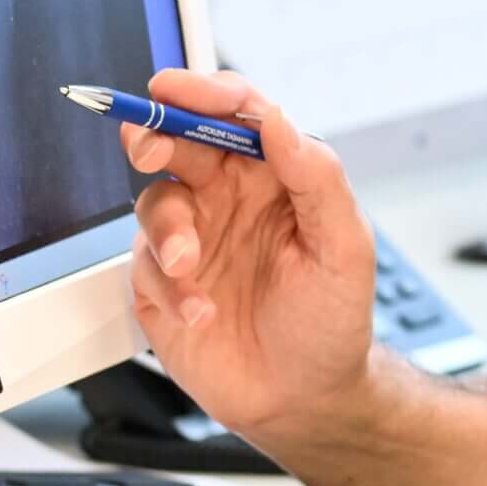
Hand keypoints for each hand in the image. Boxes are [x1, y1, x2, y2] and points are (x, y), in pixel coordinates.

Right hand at [124, 69, 377, 445]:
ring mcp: (194, 239)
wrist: (305, 396)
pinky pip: (142, 267)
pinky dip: (166, 287)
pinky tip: (201, 312)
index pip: (238, 115)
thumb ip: (315, 177)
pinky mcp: (162, 284)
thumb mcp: (345, 246)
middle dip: (158, 134)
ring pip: (155, 201)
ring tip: (190, 266)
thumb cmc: (333, 319)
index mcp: (278, 176)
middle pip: (181, 143)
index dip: (208, 93)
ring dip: (168, 230)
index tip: (180, 89)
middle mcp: (231, 198)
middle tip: (150, 143)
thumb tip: (278, 119)